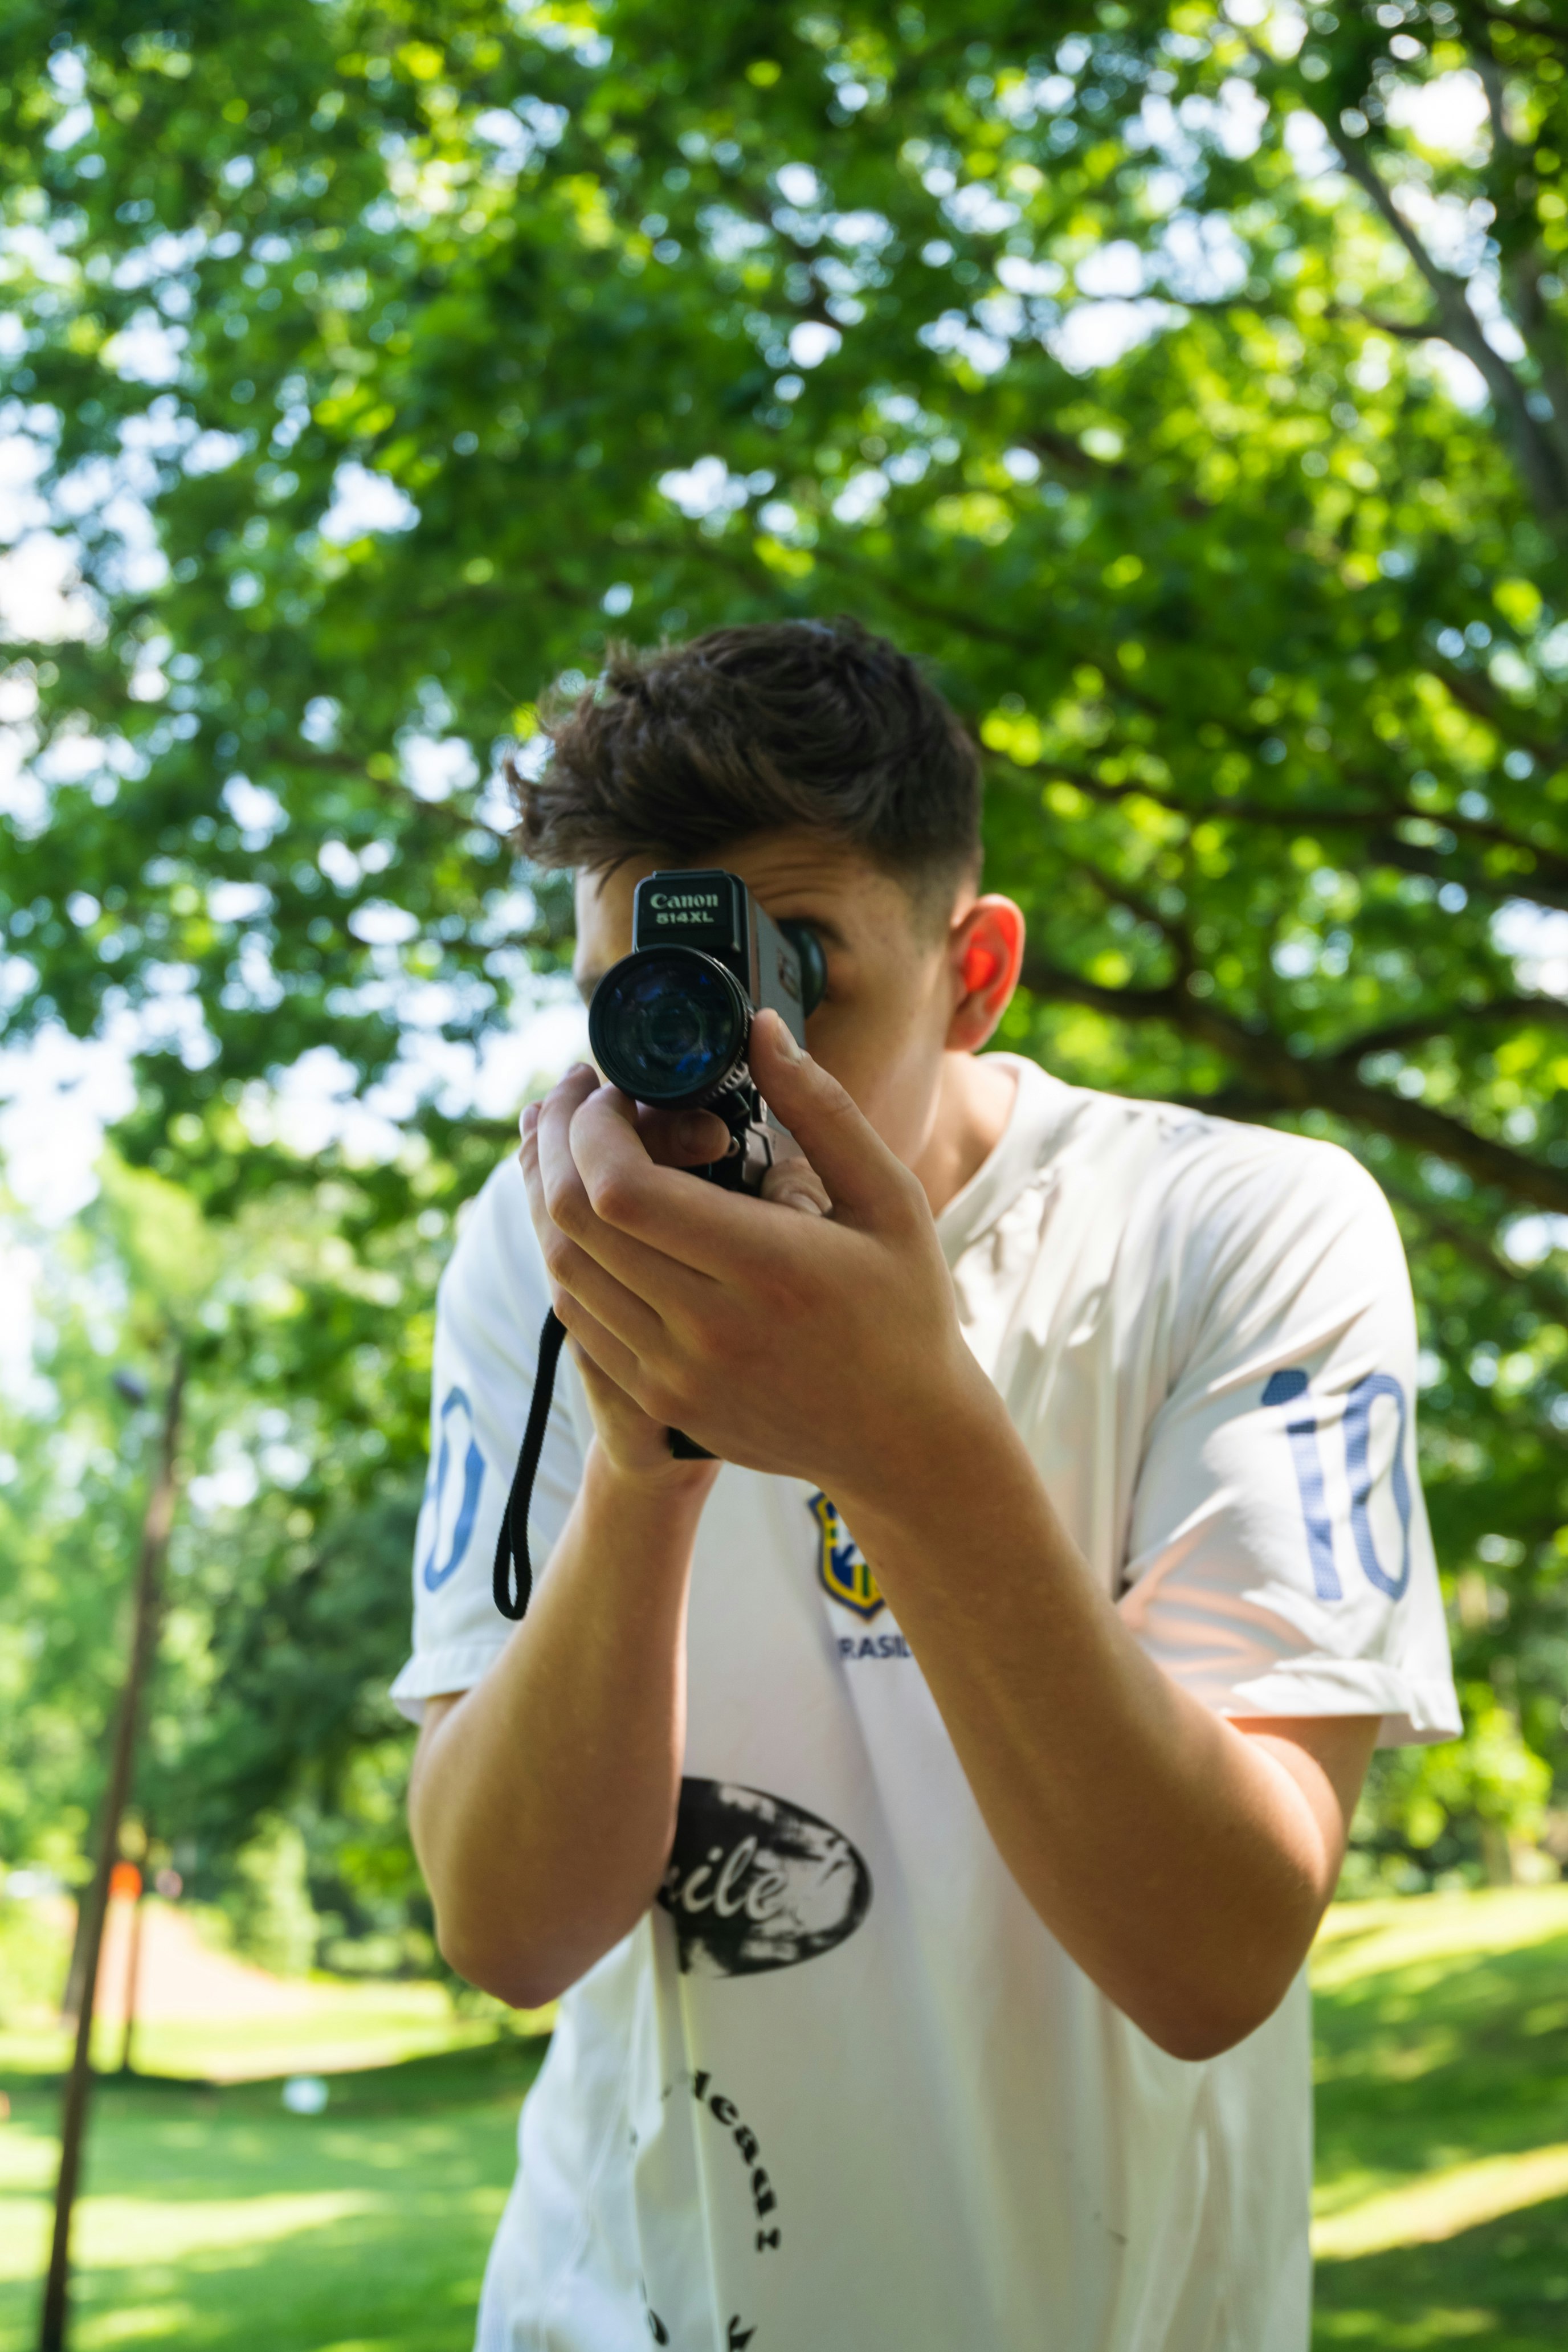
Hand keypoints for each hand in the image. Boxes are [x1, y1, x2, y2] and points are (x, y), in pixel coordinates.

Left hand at [525, 1013, 990, 1496]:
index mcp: (766, 1268)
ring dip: (547, 1200)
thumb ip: (821, 1109)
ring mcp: (675, 1376)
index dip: (590, 1128)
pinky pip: (580, 1323)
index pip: (620, 1190)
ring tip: (566, 1145)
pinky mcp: (661, 1404)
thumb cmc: (906, 1307)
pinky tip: (587, 1218)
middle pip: (573, 1226)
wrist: (905, 1439)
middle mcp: (708, 1330)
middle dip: (553, 1145)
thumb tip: (760, 1029)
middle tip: (571, 1099)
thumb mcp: (889, 1198)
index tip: (607, 1089)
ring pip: (563, 1274)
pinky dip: (568, 1259)